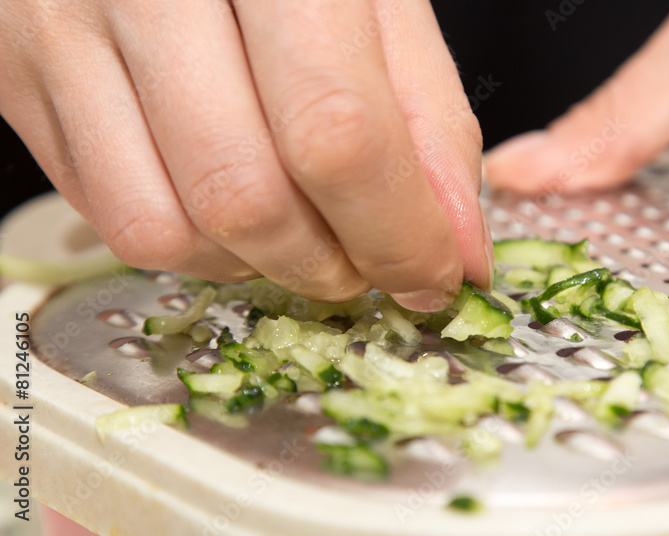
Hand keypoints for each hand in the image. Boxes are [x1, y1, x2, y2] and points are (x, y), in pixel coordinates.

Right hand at [0, 0, 489, 311]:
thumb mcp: (378, 1)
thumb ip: (429, 119)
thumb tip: (455, 249)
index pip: (337, 131)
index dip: (398, 233)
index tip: (436, 276)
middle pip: (248, 196)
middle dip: (334, 265)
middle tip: (372, 261)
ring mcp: (65, 32)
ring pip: (174, 229)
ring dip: (264, 268)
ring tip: (306, 234)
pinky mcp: (21, 79)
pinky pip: (114, 221)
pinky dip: (197, 249)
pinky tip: (233, 213)